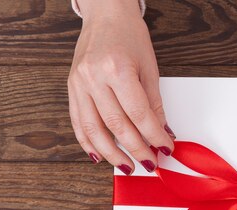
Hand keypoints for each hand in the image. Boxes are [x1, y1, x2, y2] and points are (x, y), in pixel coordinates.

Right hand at [68, 0, 174, 174]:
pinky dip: (88, 142)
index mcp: (118, 69)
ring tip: (126, 166)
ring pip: (94, 129)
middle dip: (136, 149)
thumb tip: (162, 132)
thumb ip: (154, 103)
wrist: (105, 14)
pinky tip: (99, 155)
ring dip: (112, 153)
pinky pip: (77, 122)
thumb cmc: (129, 36)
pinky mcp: (71, 87)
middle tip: (149, 163)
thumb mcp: (149, 67)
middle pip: (117, 126)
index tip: (165, 149)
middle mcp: (95, 77)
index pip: (139, 115)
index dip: (154, 137)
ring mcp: (79, 83)